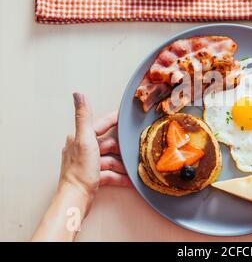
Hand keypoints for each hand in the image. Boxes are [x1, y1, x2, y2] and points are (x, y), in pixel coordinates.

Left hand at [59, 93, 130, 208]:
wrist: (76, 199)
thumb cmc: (79, 170)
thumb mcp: (85, 139)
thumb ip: (84, 117)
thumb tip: (78, 94)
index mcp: (80, 138)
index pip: (101, 125)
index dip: (114, 120)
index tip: (126, 115)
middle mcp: (83, 149)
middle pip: (108, 144)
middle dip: (121, 149)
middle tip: (135, 149)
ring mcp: (89, 164)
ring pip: (111, 160)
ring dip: (123, 164)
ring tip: (135, 167)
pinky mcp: (93, 178)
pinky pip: (110, 174)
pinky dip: (120, 177)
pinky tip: (130, 180)